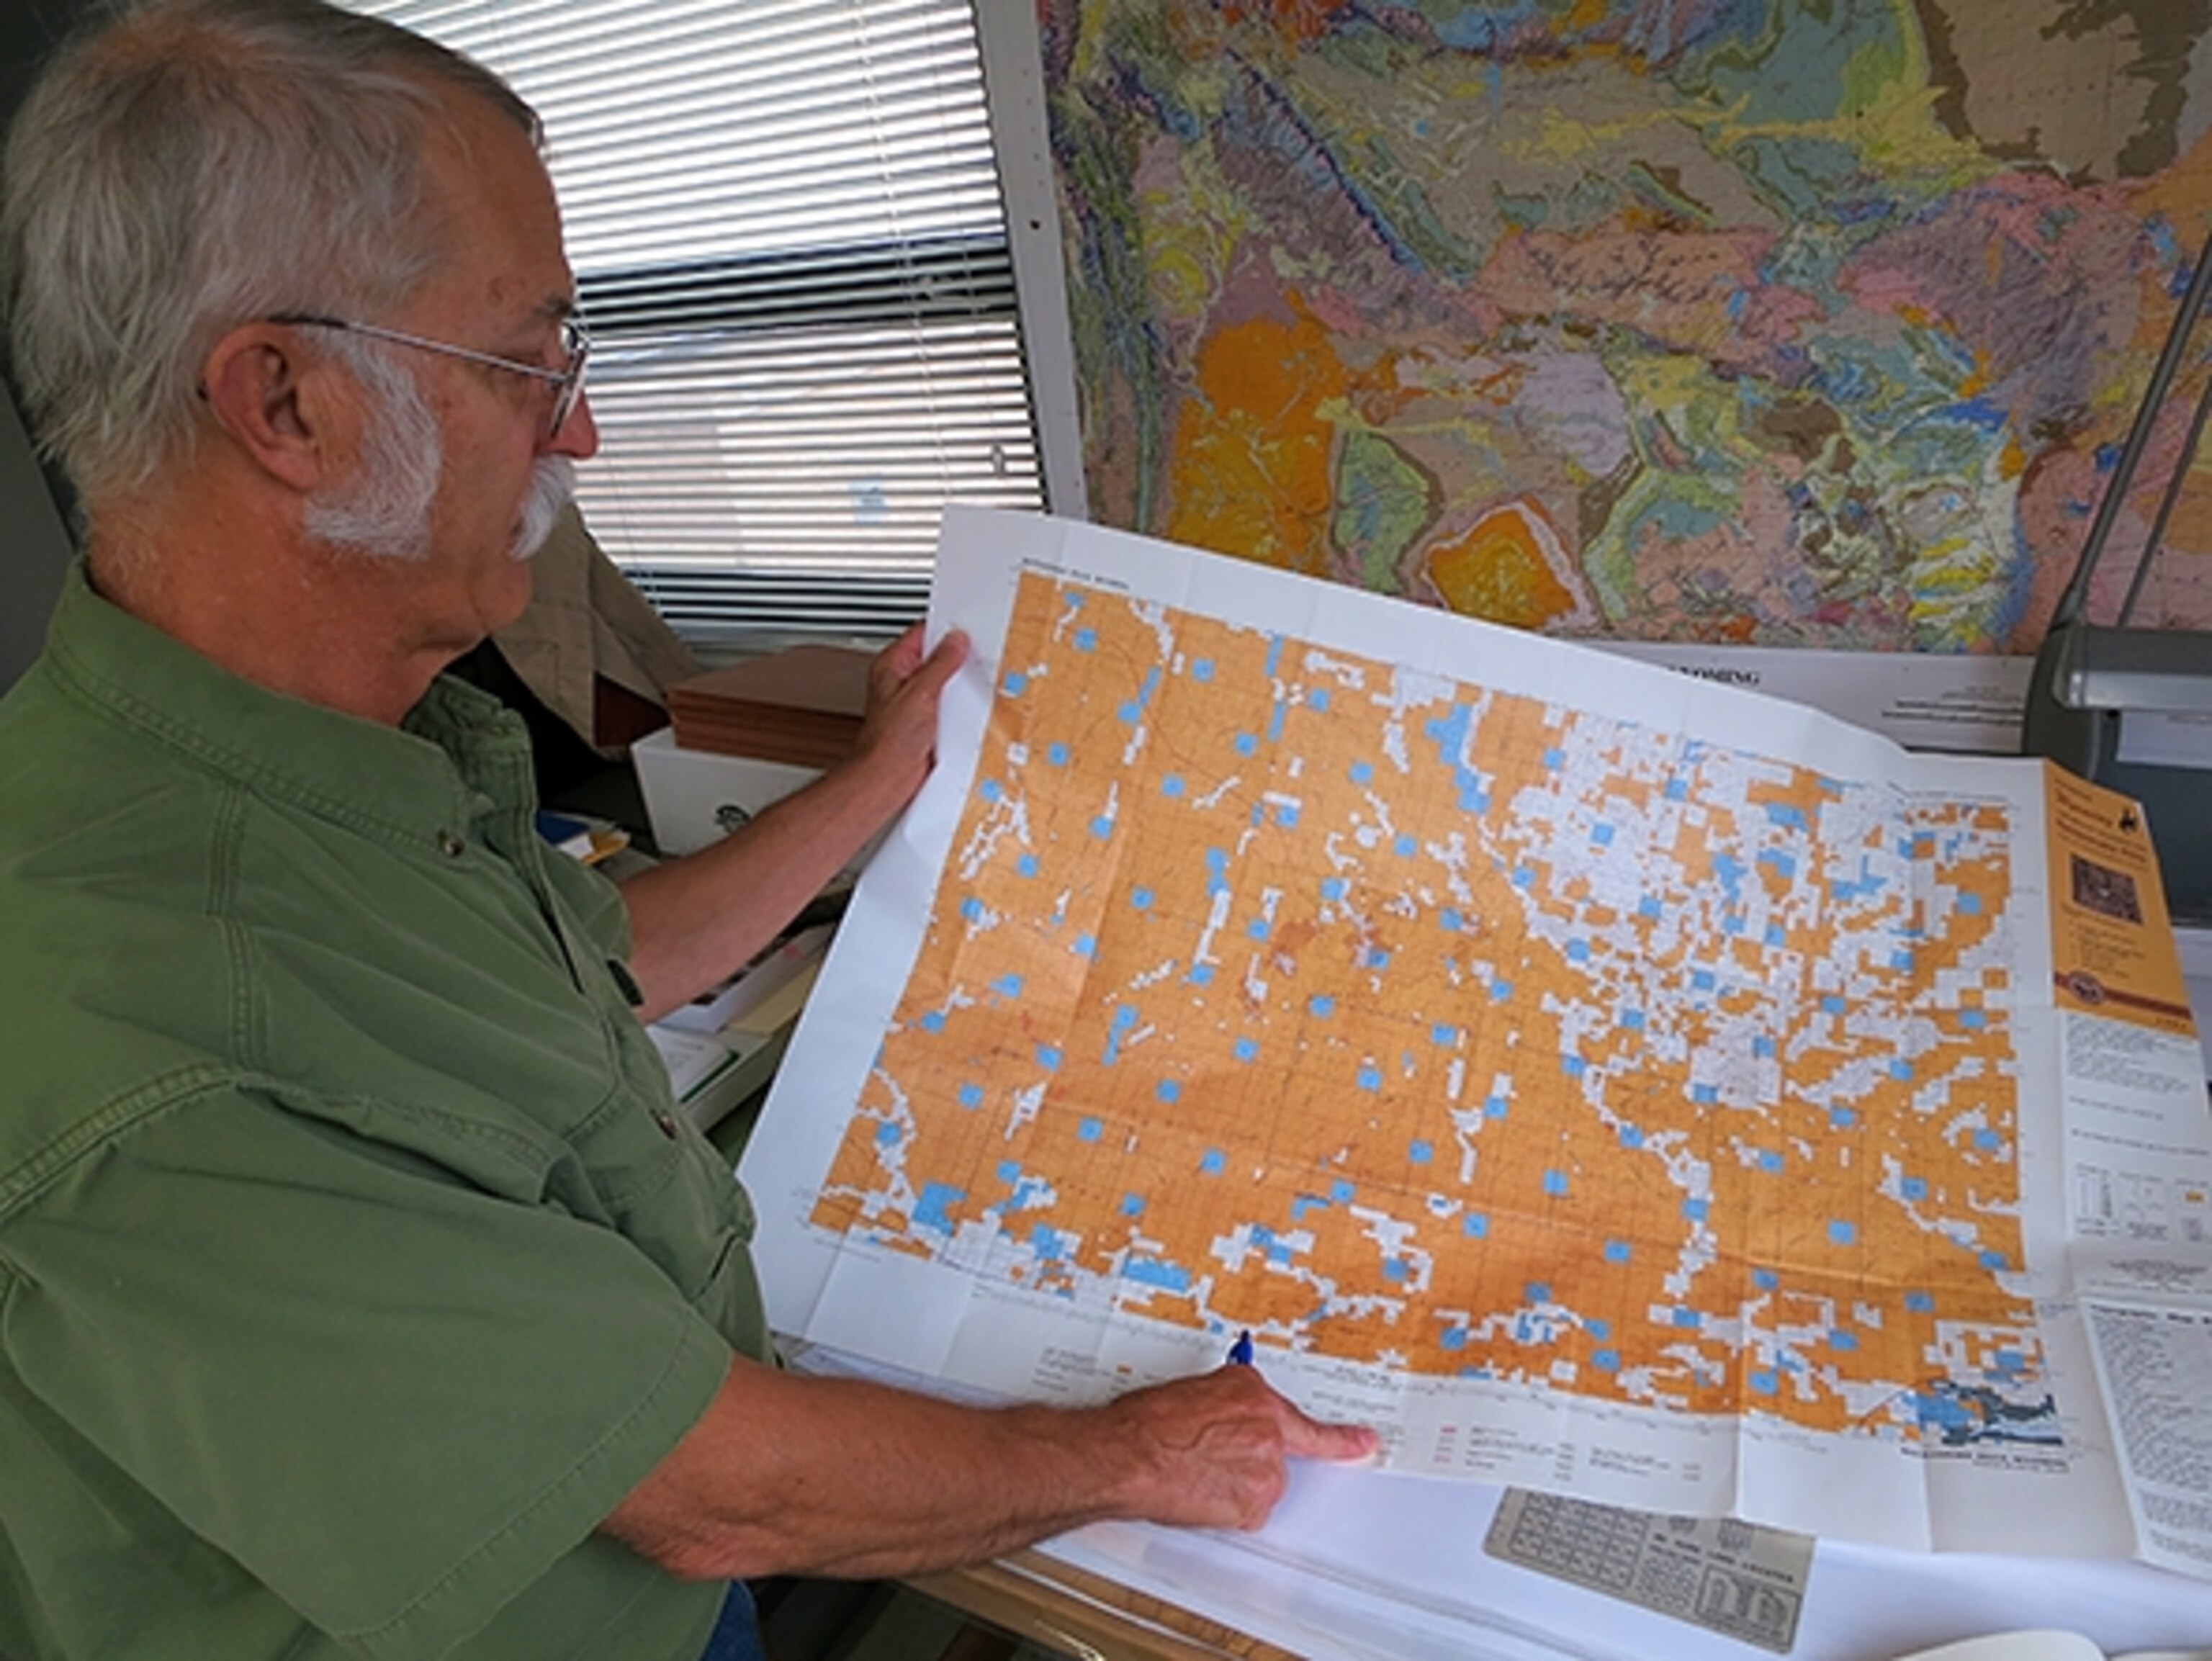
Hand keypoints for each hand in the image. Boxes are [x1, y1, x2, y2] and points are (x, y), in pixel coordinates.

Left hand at [849, 622, 967, 806]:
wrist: (889, 777)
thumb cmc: (889, 740)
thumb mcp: (920, 692)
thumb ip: (940, 663)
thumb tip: (956, 641)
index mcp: (892, 666)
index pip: (921, 633)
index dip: (944, 630)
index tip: (966, 630)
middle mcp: (902, 682)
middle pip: (935, 657)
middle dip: (956, 658)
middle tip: (975, 656)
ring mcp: (916, 702)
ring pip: (944, 682)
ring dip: (959, 684)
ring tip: (974, 682)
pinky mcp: (928, 722)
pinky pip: (949, 705)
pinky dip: (961, 705)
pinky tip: (970, 706)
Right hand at [1100, 1364, 1379, 1531]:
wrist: (1126, 1455)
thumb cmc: (1144, 1424)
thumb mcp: (1191, 1392)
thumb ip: (1224, 1402)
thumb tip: (1225, 1413)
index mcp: (1251, 1393)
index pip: (1305, 1419)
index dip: (1341, 1437)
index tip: (1364, 1443)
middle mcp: (1267, 1427)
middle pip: (1273, 1456)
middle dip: (1243, 1462)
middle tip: (1204, 1459)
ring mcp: (1265, 1467)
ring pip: (1259, 1486)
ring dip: (1232, 1486)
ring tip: (1192, 1474)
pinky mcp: (1255, 1502)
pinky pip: (1246, 1512)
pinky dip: (1225, 1509)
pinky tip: (1197, 1493)